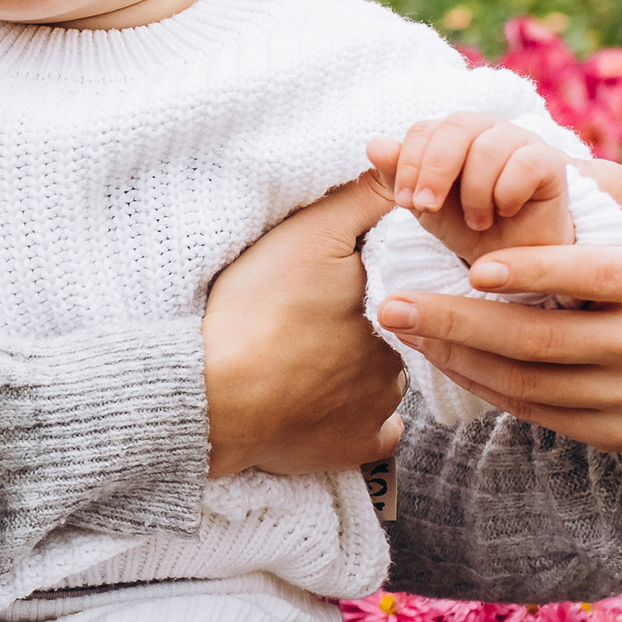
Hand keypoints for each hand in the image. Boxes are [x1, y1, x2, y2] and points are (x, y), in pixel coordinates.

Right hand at [205, 172, 405, 479]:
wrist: (218, 399)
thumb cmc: (258, 312)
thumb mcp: (309, 236)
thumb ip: (362, 200)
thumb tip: (402, 173)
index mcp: (395, 305)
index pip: (403, 278)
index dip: (372, 272)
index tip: (335, 277)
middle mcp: (401, 358)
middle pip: (395, 328)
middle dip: (370, 321)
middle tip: (318, 316)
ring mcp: (382, 408)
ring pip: (385, 379)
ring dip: (360, 369)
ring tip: (312, 358)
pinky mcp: (357, 447)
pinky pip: (374, 431)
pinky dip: (357, 420)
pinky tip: (328, 405)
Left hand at [368, 114, 571, 264]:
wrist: (517, 264)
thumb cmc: (472, 229)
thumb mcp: (429, 209)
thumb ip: (401, 177)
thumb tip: (375, 145)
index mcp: (454, 137)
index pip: (425, 129)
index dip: (410, 162)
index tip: (407, 203)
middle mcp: (487, 130)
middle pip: (456, 127)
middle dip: (435, 170)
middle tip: (429, 208)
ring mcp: (521, 141)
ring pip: (488, 147)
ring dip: (475, 192)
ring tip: (478, 222)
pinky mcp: (551, 161)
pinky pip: (524, 162)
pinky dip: (507, 193)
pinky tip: (506, 211)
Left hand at [372, 154, 621, 451]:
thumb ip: (616, 188)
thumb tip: (544, 156)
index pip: (594, 277)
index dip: (534, 273)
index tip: (473, 267)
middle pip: (543, 340)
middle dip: (459, 323)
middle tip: (391, 304)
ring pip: (531, 384)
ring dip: (457, 357)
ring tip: (404, 328)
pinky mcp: (619, 434)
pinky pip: (538, 414)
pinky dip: (484, 386)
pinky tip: (444, 358)